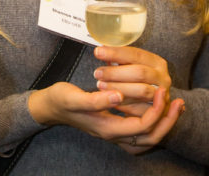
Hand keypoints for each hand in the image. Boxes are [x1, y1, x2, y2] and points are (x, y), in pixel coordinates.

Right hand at [28, 82, 183, 153]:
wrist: (49, 106)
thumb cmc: (61, 100)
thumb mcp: (74, 97)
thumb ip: (96, 99)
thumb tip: (118, 96)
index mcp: (106, 128)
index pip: (142, 126)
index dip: (156, 111)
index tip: (161, 91)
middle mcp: (113, 134)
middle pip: (150, 137)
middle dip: (167, 121)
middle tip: (178, 101)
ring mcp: (113, 131)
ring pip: (146, 136)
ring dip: (162, 121)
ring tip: (172, 104)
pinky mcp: (112, 124)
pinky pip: (139, 130)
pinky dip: (152, 120)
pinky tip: (154, 105)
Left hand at [93, 46, 171, 114]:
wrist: (147, 99)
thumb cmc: (133, 79)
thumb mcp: (129, 66)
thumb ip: (119, 59)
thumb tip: (101, 50)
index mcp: (156, 62)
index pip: (135, 54)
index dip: (116, 53)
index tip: (98, 52)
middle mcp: (163, 78)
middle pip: (139, 72)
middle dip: (116, 73)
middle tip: (97, 73)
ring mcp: (163, 96)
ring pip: (141, 91)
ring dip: (119, 88)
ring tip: (100, 86)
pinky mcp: (159, 112)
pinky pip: (140, 109)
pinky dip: (124, 104)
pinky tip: (109, 100)